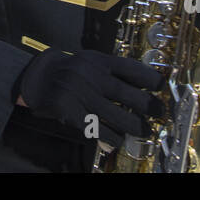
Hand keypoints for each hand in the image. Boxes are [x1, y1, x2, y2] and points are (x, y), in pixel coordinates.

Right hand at [17, 49, 164, 149]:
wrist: (37, 77)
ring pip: (115, 115)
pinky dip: (112, 136)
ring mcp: (80, 95)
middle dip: (148, 106)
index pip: (130, 68)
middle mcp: (90, 76)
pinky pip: (98, 128)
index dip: (150, 78)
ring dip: (134, 126)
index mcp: (98, 61)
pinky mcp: (71, 112)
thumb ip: (113, 69)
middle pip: (127, 94)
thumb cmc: (71, 70)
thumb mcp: (91, 61)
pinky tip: (119, 139)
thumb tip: (143, 83)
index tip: (162, 87)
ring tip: (144, 130)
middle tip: (160, 113)